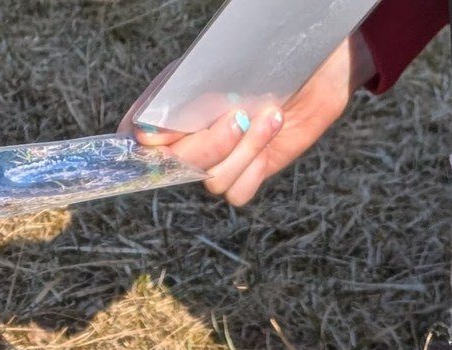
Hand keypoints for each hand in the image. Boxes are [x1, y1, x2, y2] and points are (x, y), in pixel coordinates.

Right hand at [120, 31, 374, 206]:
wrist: (312, 60)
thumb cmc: (262, 53)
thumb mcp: (219, 67)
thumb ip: (182, 96)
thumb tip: (146, 133)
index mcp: (171, 103)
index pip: (138, 137)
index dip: (147, 141)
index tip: (158, 132)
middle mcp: (191, 135)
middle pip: (177, 167)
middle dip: (209, 143)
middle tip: (238, 115)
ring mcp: (221, 156)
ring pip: (211, 180)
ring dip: (244, 151)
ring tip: (270, 116)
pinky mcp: (250, 170)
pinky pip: (237, 195)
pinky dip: (253, 173)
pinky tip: (271, 140)